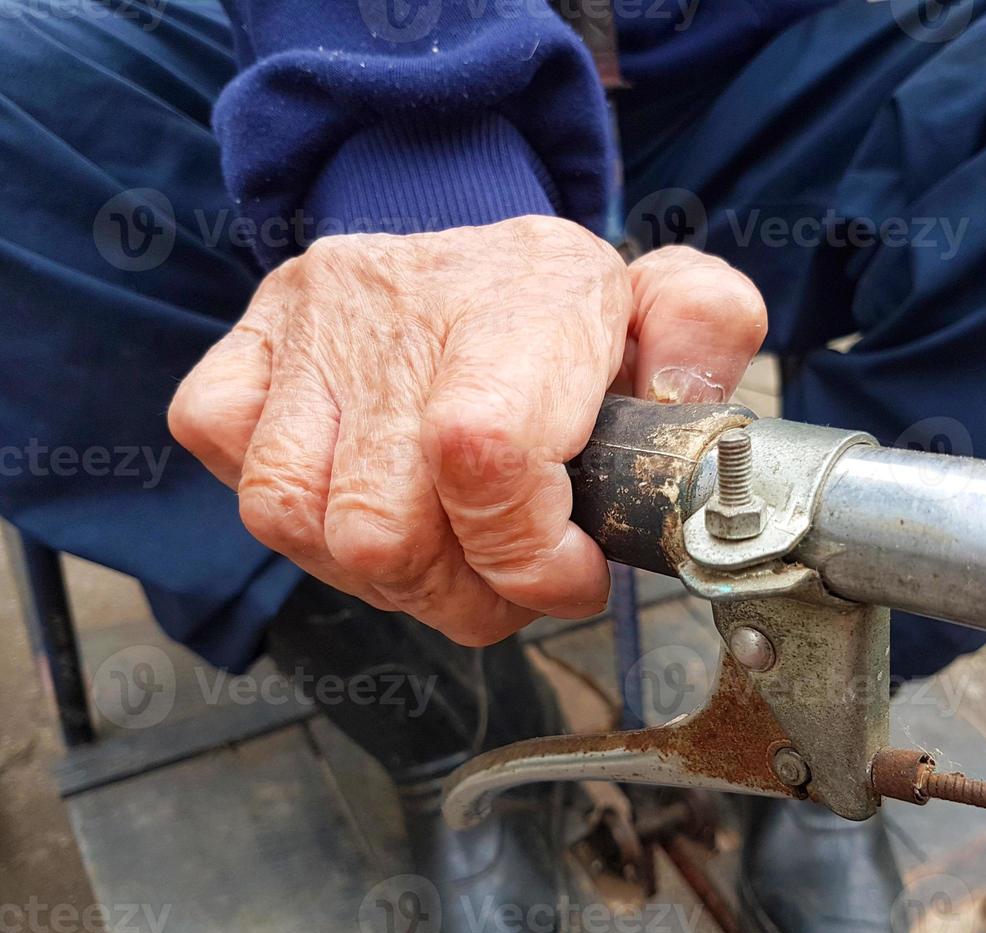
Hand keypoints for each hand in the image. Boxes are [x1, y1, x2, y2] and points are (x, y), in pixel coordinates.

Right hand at [169, 217, 766, 643]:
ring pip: (295, 522)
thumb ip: (707, 337)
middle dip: (462, 594)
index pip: (482, 452)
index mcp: (519, 299)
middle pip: (383, 530)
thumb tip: (680, 413)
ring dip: (378, 575)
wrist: (466, 234)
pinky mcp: (243, 354)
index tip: (573, 573)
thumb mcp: (670, 306)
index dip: (526, 555)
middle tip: (509, 575)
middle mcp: (394, 306)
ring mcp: (305, 331)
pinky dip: (294, 515)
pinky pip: (227, 463)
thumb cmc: (566, 306)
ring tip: (441, 549)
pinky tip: (361, 499)